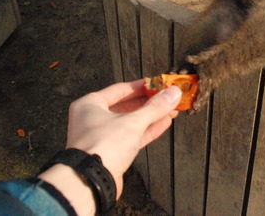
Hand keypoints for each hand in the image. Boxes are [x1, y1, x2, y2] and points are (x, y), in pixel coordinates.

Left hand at [66, 79, 181, 196]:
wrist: (92, 180)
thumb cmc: (104, 144)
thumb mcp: (133, 121)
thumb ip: (155, 107)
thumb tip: (174, 92)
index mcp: (90, 104)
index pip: (120, 90)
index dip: (141, 86)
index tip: (157, 83)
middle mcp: (92, 118)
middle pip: (126, 106)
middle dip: (149, 103)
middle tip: (167, 97)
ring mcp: (101, 137)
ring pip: (130, 122)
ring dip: (150, 117)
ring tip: (170, 110)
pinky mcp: (110, 153)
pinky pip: (131, 137)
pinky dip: (146, 131)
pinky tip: (164, 124)